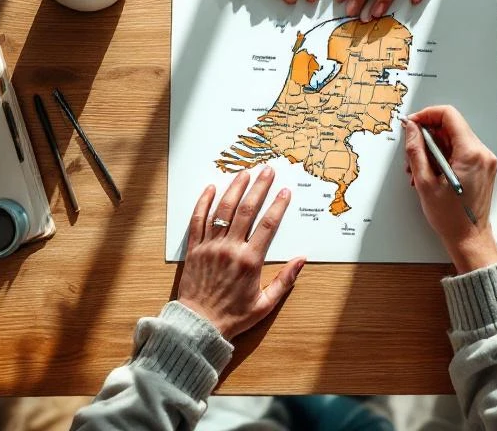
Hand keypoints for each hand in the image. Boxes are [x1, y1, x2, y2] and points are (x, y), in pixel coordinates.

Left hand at [178, 166, 305, 339]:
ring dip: (234, 189)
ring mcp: (210, 247)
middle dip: (258, 188)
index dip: (277, 205)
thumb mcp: (265, 304)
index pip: (267, 225)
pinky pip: (197, 221)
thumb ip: (285, 280)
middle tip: (267, 170)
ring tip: (244, 173)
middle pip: (246, 210)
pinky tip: (211, 189)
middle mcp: (230, 249)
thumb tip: (302, 259)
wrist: (197, 326)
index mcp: (249, 261)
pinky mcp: (194, 250)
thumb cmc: (233, 317)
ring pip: (222, 211)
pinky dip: (204, 203)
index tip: (284, 191)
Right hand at [403, 105, 496, 272]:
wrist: (469, 239)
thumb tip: (412, 129)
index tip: (412, 124)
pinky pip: (460, 151)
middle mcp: (482, 153)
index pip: (448, 116)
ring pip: (453, 139)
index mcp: (470, 153)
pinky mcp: (482, 167)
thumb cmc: (450, 217)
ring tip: (418, 170)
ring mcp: (484, 160)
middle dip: (427, 136)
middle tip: (411, 153)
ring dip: (433, 149)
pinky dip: (443, 157)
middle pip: (451, 127)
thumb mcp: (425, 182)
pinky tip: (430, 174)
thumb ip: (416, 151)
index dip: (427, 115)